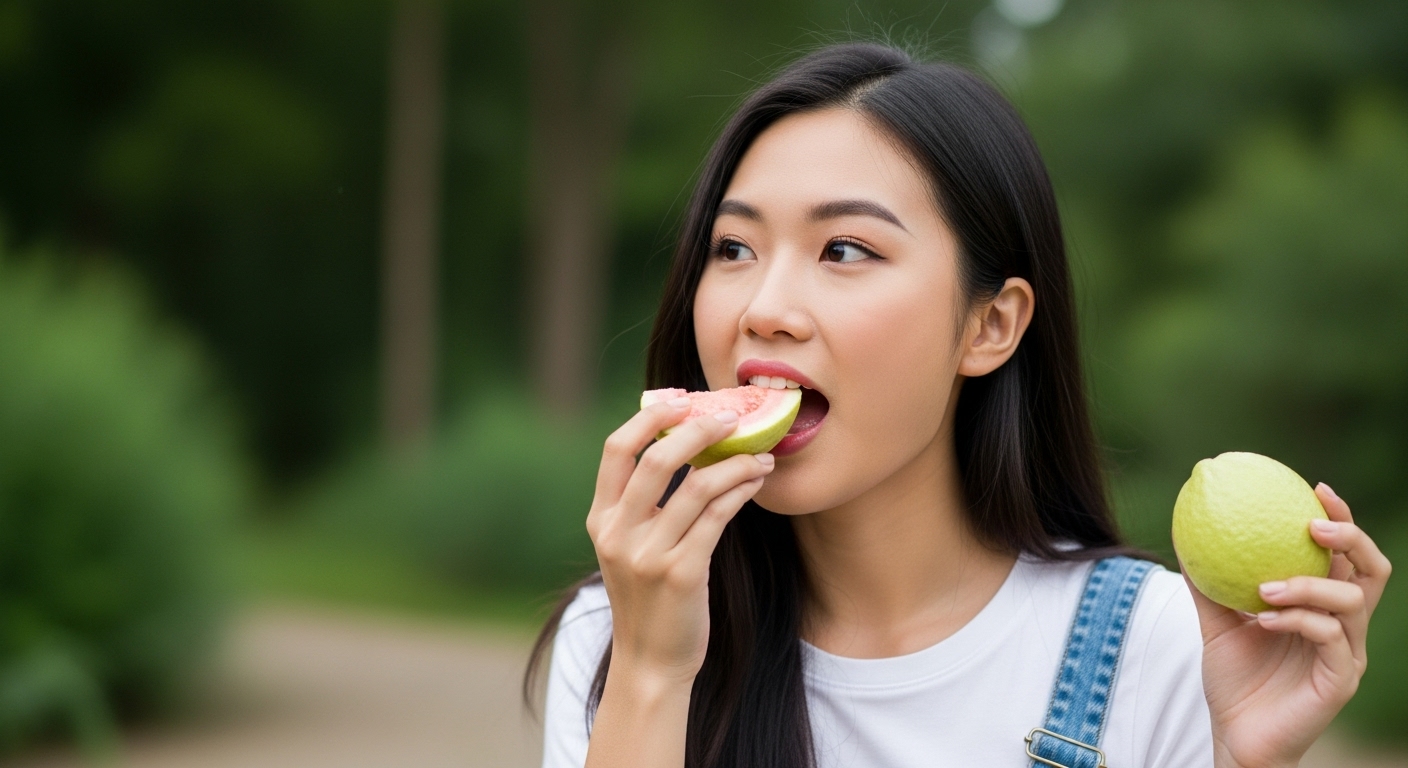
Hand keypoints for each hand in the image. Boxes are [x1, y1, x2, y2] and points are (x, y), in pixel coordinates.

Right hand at [586, 398, 774, 686]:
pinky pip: (717, 517)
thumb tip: (687, 443)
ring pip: (696, 487)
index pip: (616, 449)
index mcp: (601, 519)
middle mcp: (618, 534)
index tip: (684, 402)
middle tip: (730, 418)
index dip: (650, 417)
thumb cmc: (649, 598)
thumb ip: (642, 505)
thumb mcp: (629, 548)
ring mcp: (647, 555)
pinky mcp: (680, 574)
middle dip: (697, 431)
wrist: (650, 663)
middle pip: (655, 460)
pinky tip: (757, 482)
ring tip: (759, 455)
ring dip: (734, 463)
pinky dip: (741, 491)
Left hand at [1189, 483, 1392, 767]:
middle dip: (1350, 538)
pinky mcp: (1341, 680)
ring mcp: (1347, 653)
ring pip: (1351, 602)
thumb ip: (1207, 582)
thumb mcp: (1216, 623)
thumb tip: (1183, 533)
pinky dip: (1299, 620)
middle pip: (1372, 570)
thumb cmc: (1235, 680)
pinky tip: (1264, 617)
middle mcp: (1343, 625)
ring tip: (1265, 585)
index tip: (1314, 488)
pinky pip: (1331, 639)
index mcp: (1322, 606)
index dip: (1340, 519)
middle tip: (1312, 525)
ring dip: (1309, 584)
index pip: (1345, 555)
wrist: (1236, 735)